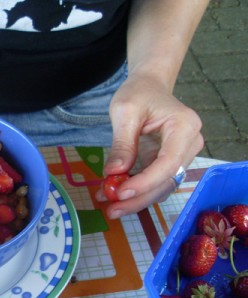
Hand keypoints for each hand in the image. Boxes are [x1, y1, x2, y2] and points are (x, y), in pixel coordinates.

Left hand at [96, 72, 203, 217]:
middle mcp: (190, 144)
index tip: (121, 193)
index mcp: (185, 126)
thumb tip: (113, 173)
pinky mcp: (169, 163)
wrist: (149, 87)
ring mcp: (182, 156)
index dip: (146, 181)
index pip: (169, 162)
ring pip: (161, 187)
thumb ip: (122, 144)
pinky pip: (154, 183)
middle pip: (167, 180)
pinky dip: (135, 191)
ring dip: (135, 199)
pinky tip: (112, 195)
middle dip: (138, 198)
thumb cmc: (138, 93)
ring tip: (107, 205)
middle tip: (111, 210)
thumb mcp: (124, 112)